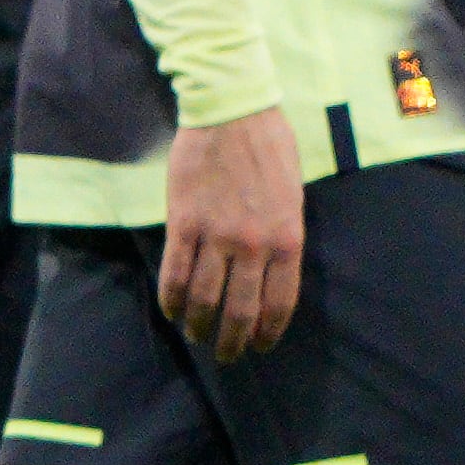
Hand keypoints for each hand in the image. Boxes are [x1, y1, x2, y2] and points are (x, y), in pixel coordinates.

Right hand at [160, 109, 307, 360]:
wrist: (232, 110)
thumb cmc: (270, 147)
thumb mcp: (293, 196)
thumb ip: (284, 237)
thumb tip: (272, 274)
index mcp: (287, 240)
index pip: (279, 305)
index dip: (268, 333)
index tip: (259, 346)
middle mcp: (254, 246)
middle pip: (240, 311)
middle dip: (232, 342)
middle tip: (226, 354)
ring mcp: (217, 236)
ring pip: (203, 299)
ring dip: (198, 324)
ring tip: (195, 334)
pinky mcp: (184, 222)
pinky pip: (175, 273)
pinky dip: (171, 298)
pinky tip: (171, 310)